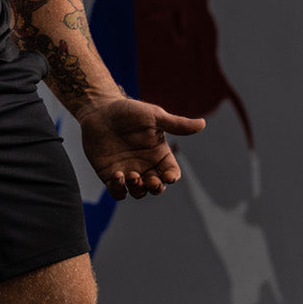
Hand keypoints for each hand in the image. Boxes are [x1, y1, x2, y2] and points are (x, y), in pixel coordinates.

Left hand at [77, 96, 204, 199]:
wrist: (100, 111)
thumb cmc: (129, 111)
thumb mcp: (154, 116)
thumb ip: (176, 124)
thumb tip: (202, 124)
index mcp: (159, 154)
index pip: (172, 172)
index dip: (172, 177)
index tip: (167, 175)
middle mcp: (146, 166)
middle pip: (157, 187)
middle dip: (156, 188)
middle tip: (150, 180)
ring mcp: (128, 172)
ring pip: (139, 192)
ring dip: (138, 189)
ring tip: (132, 176)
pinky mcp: (110, 175)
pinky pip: (118, 191)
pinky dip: (119, 189)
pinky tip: (117, 176)